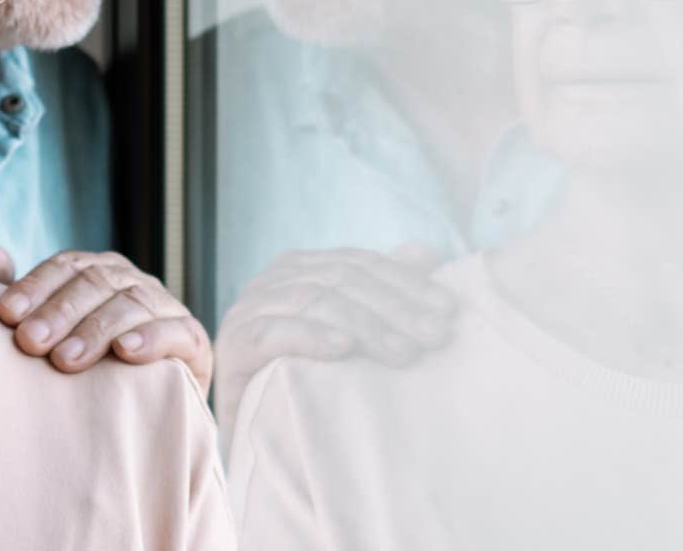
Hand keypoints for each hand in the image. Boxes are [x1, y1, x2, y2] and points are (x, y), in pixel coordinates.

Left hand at [0, 246, 213, 395]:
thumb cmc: (89, 366)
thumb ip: (22, 299)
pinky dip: (152, 338)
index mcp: (98, 272)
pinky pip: (176, 332)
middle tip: (29, 343)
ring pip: (132, 303)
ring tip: (66, 358)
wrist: (146, 410)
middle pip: (95, 284)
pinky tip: (126, 352)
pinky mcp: (193, 341)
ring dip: (97, 329)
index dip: (35, 286)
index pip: (66, 266)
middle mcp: (132, 282)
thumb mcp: (52, 334)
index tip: (6, 315)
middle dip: (59, 312)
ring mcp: (165, 308)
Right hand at [211, 245, 455, 428]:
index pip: (359, 263)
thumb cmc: (305, 377)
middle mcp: (270, 281)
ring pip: (313, 302)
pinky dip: (309, 336)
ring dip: (364, 326)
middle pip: (340, 281)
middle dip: (394, 307)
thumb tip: (425, 253)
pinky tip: (343, 350)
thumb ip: (380, 290)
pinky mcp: (234, 346)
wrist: (255, 430)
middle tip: (435, 336)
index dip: (406, 282)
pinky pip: (272, 334)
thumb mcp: (348, 331)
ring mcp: (248, 311)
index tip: (448, 309)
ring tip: (404, 352)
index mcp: (298, 268)